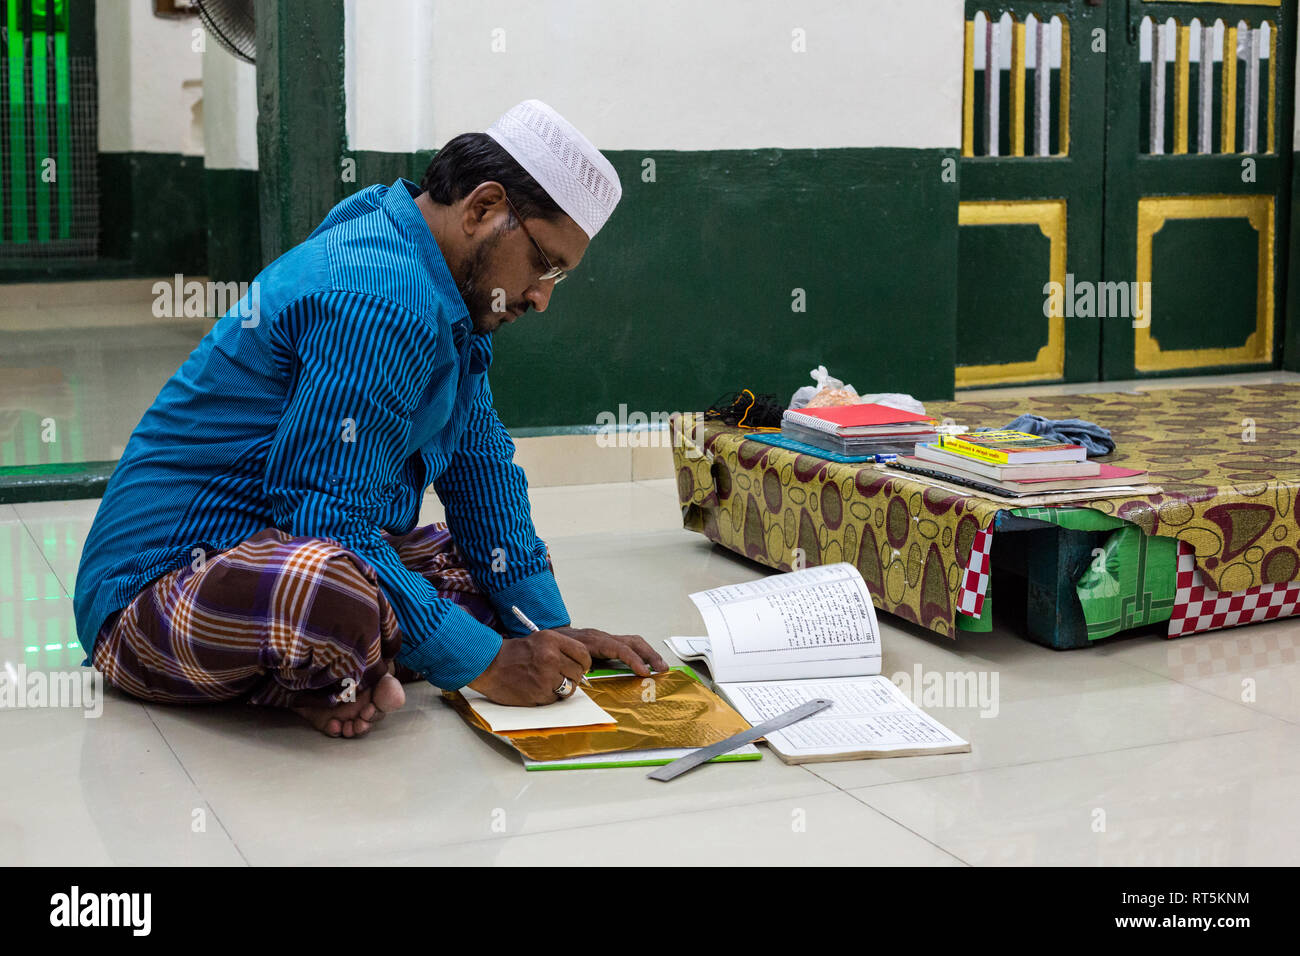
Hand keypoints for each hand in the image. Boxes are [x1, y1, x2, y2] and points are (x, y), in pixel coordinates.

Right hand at [466, 630, 591, 705]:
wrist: (490, 665)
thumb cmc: (513, 653)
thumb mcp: (539, 639)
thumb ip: (561, 649)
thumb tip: (582, 664)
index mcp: (552, 640)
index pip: (583, 654)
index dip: (584, 663)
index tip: (580, 666)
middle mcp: (551, 657)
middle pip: (578, 672)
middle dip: (573, 676)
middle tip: (561, 676)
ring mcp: (546, 676)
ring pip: (570, 687)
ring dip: (563, 688)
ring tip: (550, 682)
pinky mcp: (540, 693)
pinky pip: (557, 699)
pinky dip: (550, 696)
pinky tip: (538, 688)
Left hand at [551, 626, 667, 676]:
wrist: (553, 636)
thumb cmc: (560, 649)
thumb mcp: (567, 659)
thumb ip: (579, 669)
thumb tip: (589, 683)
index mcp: (594, 641)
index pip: (619, 648)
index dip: (633, 660)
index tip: (644, 672)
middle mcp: (604, 637)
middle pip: (633, 642)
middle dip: (650, 655)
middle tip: (662, 669)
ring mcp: (608, 639)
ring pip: (634, 642)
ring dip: (649, 654)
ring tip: (661, 668)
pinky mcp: (610, 643)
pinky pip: (630, 645)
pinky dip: (642, 654)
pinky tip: (648, 665)